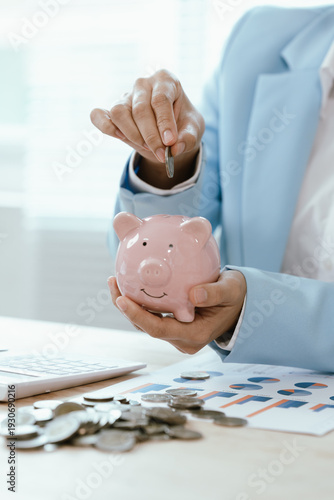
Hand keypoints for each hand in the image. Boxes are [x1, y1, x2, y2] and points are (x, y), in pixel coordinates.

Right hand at [90, 69, 204, 187]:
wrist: (170, 134)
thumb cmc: (183, 125)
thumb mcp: (194, 131)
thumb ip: (188, 138)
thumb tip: (175, 149)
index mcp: (165, 80)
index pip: (160, 100)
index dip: (164, 123)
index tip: (170, 142)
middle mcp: (143, 84)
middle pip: (140, 109)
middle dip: (151, 136)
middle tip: (162, 154)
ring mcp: (126, 97)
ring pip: (119, 113)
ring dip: (132, 134)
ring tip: (147, 147)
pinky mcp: (112, 112)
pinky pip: (99, 116)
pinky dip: (104, 126)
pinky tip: (119, 137)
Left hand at [108, 270, 246, 354]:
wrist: (238, 305)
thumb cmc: (235, 296)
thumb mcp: (231, 290)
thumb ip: (215, 293)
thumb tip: (193, 295)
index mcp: (195, 335)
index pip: (159, 330)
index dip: (138, 317)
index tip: (122, 300)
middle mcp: (182, 340)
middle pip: (146, 327)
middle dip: (126, 309)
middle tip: (113, 283)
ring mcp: (177, 335)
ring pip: (145, 323)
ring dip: (128, 306)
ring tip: (115, 281)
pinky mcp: (173, 326)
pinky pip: (151, 316)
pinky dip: (138, 303)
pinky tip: (129, 285)